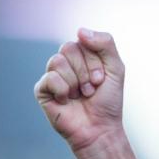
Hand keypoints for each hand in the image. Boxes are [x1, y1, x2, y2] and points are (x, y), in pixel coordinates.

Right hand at [34, 29, 125, 154]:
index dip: (95, 62)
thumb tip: (79, 30)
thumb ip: (105, 44)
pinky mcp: (42, 90)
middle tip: (91, 88)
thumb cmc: (108, 100)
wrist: (99, 128)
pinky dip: (63, 90)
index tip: (101, 80)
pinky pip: (49, 78)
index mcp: (83, 55)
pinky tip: (67, 101)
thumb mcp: (116, 68)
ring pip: (57, 61)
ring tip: (81, 95)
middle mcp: (66, 63)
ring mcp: (53, 75)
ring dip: (75, 81)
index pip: (83, 41)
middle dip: (85, 70)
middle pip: (68, 48)